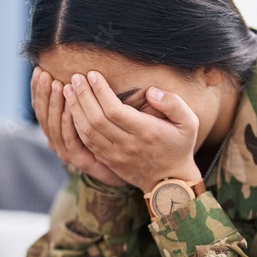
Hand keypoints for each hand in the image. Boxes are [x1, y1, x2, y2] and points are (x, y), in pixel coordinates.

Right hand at [30, 66, 125, 187]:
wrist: (124, 165)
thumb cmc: (109, 135)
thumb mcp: (92, 112)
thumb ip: (83, 97)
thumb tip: (77, 71)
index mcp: (56, 129)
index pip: (41, 107)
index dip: (37, 89)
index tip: (38, 69)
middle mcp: (56, 140)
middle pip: (43, 115)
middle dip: (43, 93)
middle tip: (45, 74)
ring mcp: (65, 151)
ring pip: (54, 126)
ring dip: (54, 104)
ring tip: (57, 85)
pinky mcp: (77, 159)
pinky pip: (69, 138)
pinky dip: (68, 121)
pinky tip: (70, 106)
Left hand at [63, 71, 202, 191]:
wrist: (169, 182)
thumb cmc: (179, 147)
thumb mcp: (189, 123)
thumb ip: (173, 104)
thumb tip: (151, 92)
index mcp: (146, 132)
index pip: (114, 110)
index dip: (100, 91)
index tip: (92, 74)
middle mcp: (127, 144)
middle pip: (96, 119)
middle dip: (83, 96)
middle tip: (75, 77)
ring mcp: (114, 155)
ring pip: (87, 131)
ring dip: (75, 109)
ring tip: (68, 90)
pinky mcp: (107, 161)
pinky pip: (86, 142)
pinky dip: (76, 125)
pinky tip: (71, 110)